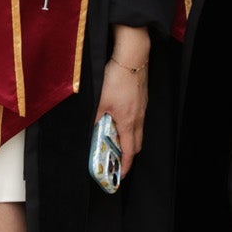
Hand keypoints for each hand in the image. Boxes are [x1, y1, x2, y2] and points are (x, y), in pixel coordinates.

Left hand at [99, 25, 149, 171]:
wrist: (132, 56)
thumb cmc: (116, 77)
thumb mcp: (99, 100)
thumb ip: (94, 118)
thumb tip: (89, 130)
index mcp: (128, 122)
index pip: (130, 151)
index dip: (126, 166)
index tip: (121, 175)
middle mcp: (138, 117)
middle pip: (137, 143)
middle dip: (128, 154)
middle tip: (117, 159)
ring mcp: (142, 107)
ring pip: (138, 130)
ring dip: (129, 138)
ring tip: (115, 139)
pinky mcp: (141, 98)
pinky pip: (138, 118)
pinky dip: (130, 125)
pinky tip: (119, 117)